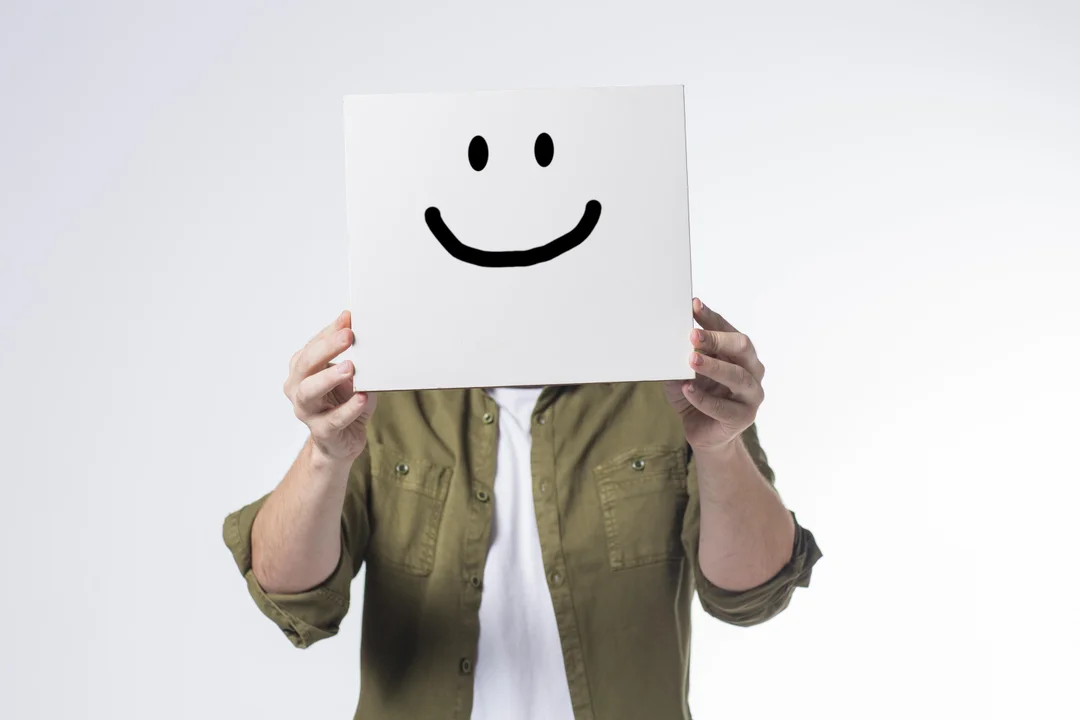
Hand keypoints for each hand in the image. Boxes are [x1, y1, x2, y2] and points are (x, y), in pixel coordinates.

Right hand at [283, 310, 376, 461]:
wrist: (343, 441)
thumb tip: (352, 318)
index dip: (329, 332)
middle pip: (305, 366)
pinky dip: (348, 408)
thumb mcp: (348, 372)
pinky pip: (333, 419)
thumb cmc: (343, 401)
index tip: (349, 318)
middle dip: (326, 348)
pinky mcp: (322, 432)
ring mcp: (307, 412)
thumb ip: (348, 349)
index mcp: (302, 371)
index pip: (311, 346)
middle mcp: (298, 389)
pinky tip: (361, 397)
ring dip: (329, 377)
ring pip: (309, 392)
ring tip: (350, 367)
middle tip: (348, 336)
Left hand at [664, 298, 765, 453]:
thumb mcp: (682, 372)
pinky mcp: (743, 417)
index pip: (727, 329)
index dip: (711, 317)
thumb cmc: (695, 396)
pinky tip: (687, 389)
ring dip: (713, 367)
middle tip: (692, 335)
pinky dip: (704, 398)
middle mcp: (751, 370)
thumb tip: (666, 338)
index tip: (693, 305)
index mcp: (739, 353)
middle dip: (716, 339)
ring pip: (737, 376)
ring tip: (691, 360)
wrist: (703, 433)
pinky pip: (724, 407)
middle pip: (741, 347)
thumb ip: (679, 357)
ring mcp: (751, 394)